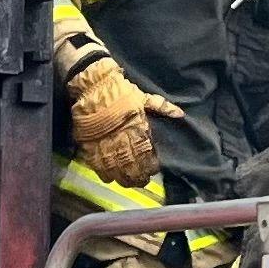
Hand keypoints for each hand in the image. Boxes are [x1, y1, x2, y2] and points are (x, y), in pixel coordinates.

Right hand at [65, 52, 171, 185]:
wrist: (93, 85)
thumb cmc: (121, 91)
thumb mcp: (144, 97)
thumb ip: (161, 107)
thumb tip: (180, 114)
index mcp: (136, 126)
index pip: (145, 152)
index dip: (150, 165)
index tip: (154, 170)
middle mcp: (121, 137)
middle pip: (130, 164)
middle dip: (137, 176)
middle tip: (141, 181)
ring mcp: (104, 141)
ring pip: (114, 168)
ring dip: (121, 178)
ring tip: (127, 182)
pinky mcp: (89, 143)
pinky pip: (96, 163)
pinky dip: (103, 172)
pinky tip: (109, 177)